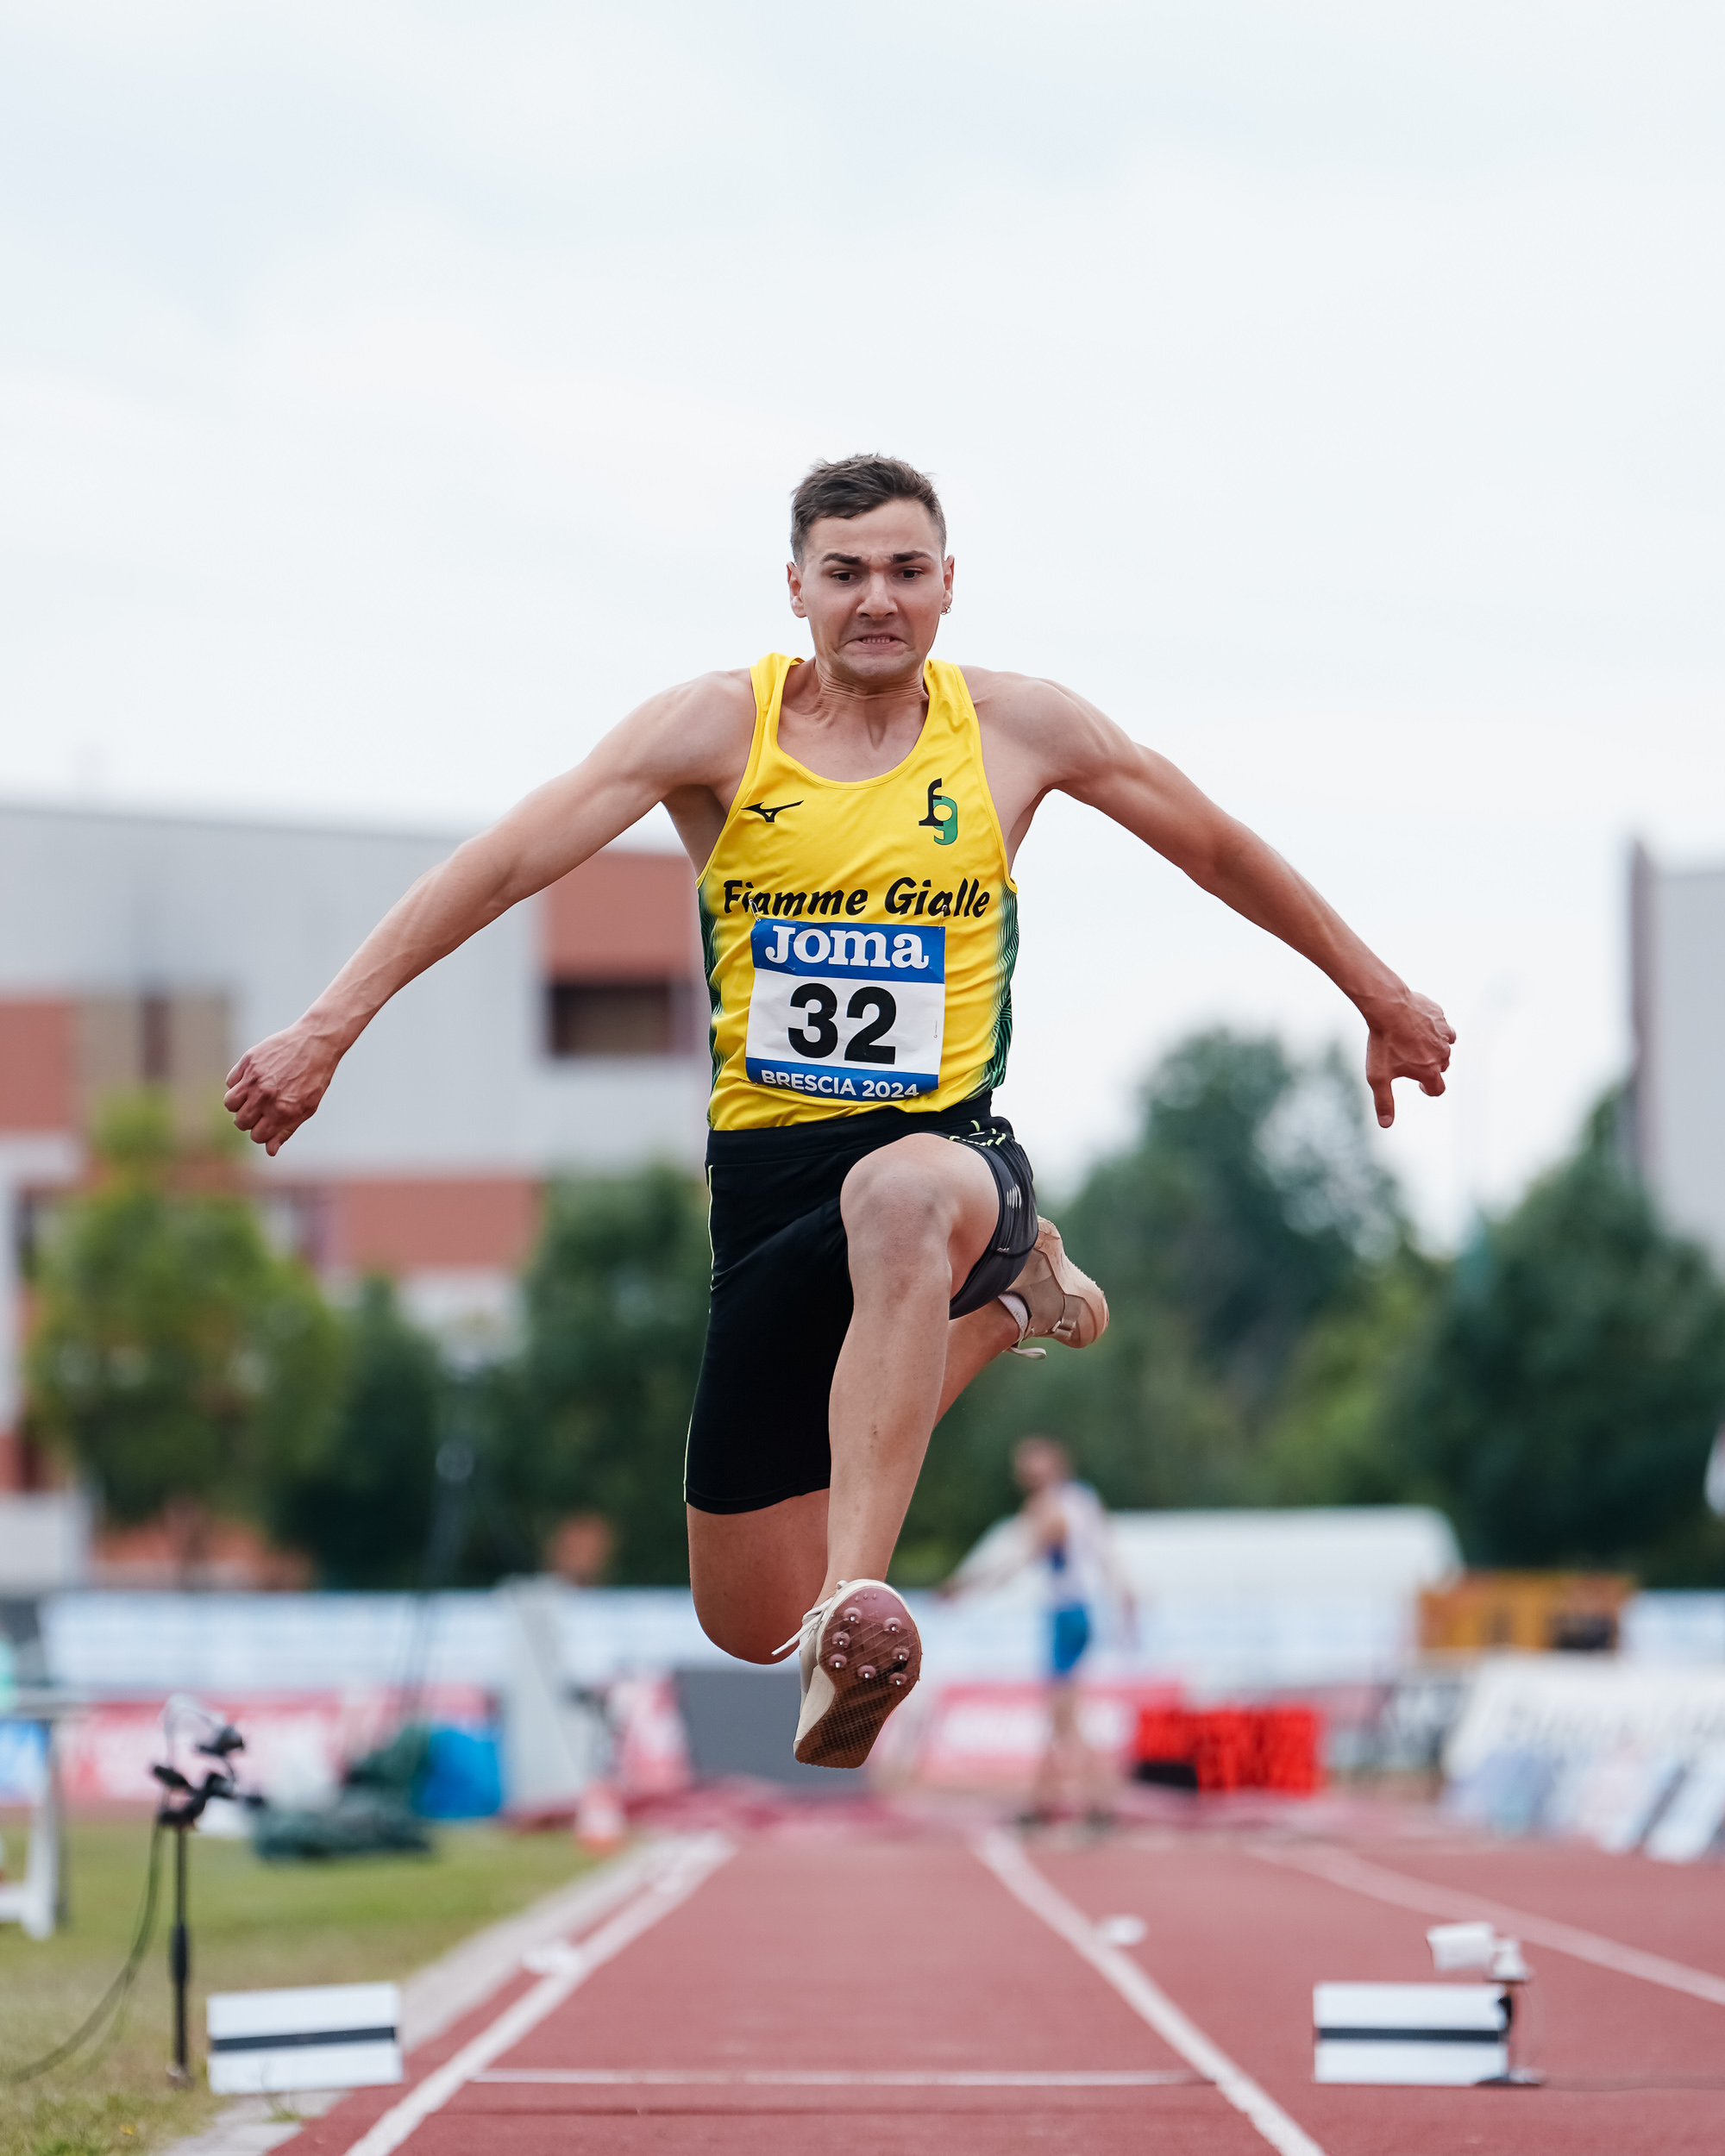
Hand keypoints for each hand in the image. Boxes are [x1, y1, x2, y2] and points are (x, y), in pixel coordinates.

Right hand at [224, 1022, 340, 1155]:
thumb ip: (286, 1130)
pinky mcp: (248, 1062)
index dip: (261, 1134)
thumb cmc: (315, 1077)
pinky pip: (230, 1082)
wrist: (316, 1042)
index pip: (256, 1136)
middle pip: (241, 1122)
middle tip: (259, 1111)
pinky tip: (252, 1080)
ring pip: (229, 1103)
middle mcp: (265, 1096)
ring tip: (251, 1097)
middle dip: (248, 1121)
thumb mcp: (307, 1108)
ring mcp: (254, 1078)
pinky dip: (237, 1084)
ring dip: (238, 1104)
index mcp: (282, 1111)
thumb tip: (270, 1151)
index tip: (266, 1125)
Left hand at [1364, 989, 1454, 1128]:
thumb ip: (1384, 1102)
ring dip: (1434, 1049)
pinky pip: (1444, 1028)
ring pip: (1445, 1047)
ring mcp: (1443, 1035)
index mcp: (1429, 1071)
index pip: (1438, 1089)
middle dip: (1430, 1068)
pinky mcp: (1441, 1018)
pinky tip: (1420, 1027)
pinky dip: (1436, 1031)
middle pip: (1442, 1068)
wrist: (1388, 1007)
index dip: (1427, 1089)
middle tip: (1411, 1060)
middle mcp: (1442, 1054)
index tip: (1417, 1084)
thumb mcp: (1378, 1076)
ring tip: (1414, 1043)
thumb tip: (1386, 1125)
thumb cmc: (1382, 1043)